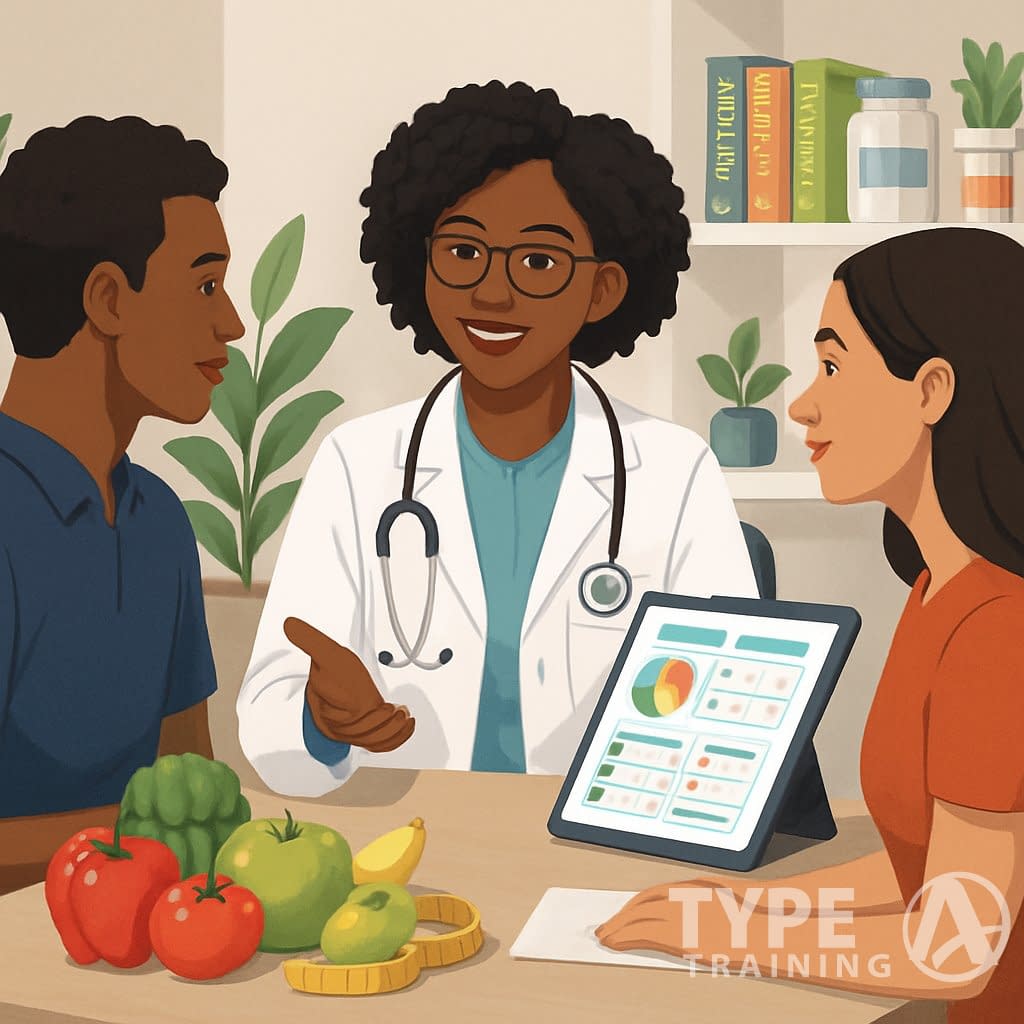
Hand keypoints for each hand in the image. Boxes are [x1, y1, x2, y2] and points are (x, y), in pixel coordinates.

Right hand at [284, 616, 414, 752]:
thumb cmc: (333, 669)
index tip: (384, 706)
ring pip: (372, 741)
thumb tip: (289, 623)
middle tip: (398, 712)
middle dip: (383, 725)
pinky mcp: (366, 734)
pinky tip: (408, 725)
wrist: (336, 680)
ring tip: (403, 716)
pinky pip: (380, 744)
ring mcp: (352, 731)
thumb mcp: (326, 652)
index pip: (345, 721)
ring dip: (392, 732)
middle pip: (361, 734)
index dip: (365, 717)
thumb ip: (310, 640)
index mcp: (328, 709)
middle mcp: (338, 725)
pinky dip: (396, 739)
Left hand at [596, 877, 747, 957]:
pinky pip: (645, 936)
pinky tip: (616, 944)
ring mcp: (681, 916)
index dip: (634, 904)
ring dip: (618, 928)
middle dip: (621, 916)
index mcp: (692, 888)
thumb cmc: (754, 916)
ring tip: (605, 937)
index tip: (622, 913)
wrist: (771, 925)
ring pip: (638, 919)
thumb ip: (703, 905)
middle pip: (641, 905)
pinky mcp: (682, 938)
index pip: (652, 894)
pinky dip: (626, 939)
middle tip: (606, 927)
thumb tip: (689, 919)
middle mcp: (683, 898)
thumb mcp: (726, 901)